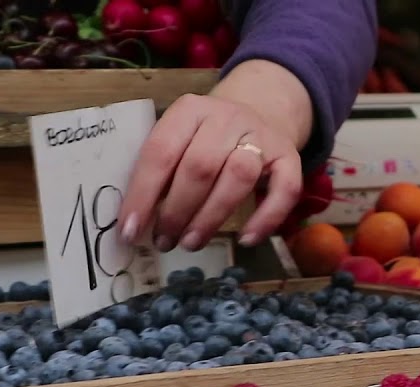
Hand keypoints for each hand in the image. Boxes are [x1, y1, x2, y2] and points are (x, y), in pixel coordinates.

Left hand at [117, 92, 302, 251]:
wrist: (260, 111)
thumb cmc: (206, 137)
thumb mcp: (180, 138)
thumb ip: (161, 169)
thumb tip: (136, 221)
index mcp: (189, 110)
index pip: (161, 152)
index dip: (143, 194)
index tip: (130, 230)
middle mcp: (227, 117)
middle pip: (200, 166)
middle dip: (177, 211)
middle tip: (164, 241)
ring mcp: (262, 136)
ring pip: (238, 177)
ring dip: (211, 217)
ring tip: (191, 243)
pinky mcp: (289, 156)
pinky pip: (284, 190)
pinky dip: (266, 218)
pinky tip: (246, 239)